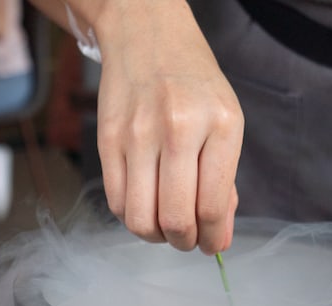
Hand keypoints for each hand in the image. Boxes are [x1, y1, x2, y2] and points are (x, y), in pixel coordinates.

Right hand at [92, 0, 243, 253]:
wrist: (146, 33)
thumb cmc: (193, 83)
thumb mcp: (223, 121)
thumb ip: (223, 182)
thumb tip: (219, 238)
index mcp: (219, 124)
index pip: (213, 206)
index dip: (213, 239)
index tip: (212, 246)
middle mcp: (178, 128)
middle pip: (176, 219)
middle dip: (184, 242)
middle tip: (187, 239)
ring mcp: (138, 134)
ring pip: (141, 219)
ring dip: (155, 236)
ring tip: (164, 226)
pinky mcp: (108, 140)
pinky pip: (117, 203)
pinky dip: (132, 217)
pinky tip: (145, 205)